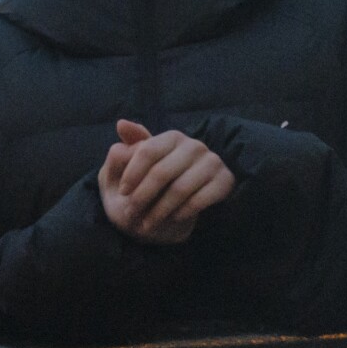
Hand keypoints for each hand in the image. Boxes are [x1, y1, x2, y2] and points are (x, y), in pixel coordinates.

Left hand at [100, 120, 235, 244]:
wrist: (185, 202)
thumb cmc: (154, 180)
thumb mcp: (133, 167)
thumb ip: (127, 147)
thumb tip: (121, 123)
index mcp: (172, 137)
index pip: (147, 152)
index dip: (132, 174)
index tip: (122, 192)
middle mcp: (195, 146)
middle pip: (161, 173)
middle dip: (142, 196)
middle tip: (130, 213)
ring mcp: (212, 162)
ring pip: (179, 189)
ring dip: (159, 211)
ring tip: (147, 224)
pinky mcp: (225, 181)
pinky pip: (200, 200)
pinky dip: (182, 212)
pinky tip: (172, 218)